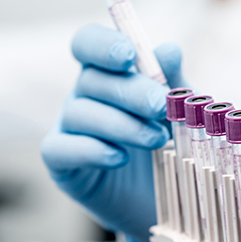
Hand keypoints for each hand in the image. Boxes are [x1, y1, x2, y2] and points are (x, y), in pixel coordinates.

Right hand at [41, 24, 184, 241]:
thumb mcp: (179, 111)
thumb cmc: (170, 144)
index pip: (88, 42)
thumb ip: (173, 82)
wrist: (165, 199)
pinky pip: (61, 149)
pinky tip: (120, 158)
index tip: (129, 56)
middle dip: (130, 91)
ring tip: (157, 140)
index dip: (103, 44)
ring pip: (80, 113)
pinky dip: (91, 150)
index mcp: (108, 72)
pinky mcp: (61, 164)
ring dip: (121, 124)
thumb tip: (168, 50)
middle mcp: (83, 95)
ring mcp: (68, 128)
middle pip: (91, 79)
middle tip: (161, 107)